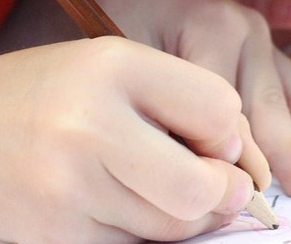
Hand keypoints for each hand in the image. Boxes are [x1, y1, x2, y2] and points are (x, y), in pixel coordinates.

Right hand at [0, 38, 261, 243]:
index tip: (214, 136)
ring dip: (189, 215)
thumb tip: (237, 156)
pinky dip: (148, 234)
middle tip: (219, 184)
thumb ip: (183, 97)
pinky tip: (132, 203)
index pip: (218, 107)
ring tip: (170, 187)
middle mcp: (90, 126)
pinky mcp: (52, 237)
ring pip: (172, 228)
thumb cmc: (60, 88)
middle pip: (200, 187)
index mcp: (117, 66)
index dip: (228, 130)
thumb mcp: (121, 64)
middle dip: (224, 191)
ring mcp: (67, 189)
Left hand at [64, 0, 290, 198]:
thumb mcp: (126, 51)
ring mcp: (259, 33)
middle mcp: (248, 29)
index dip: (234, 159)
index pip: (228, 109)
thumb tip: (191, 160)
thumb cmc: (116, 7)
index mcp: (216, 28)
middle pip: (269, 104)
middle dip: (286, 153)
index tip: (244, 200)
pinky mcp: (260, 41)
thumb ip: (162, 100)